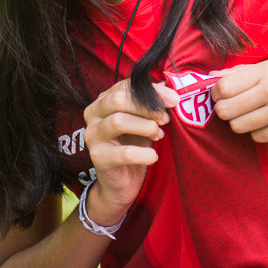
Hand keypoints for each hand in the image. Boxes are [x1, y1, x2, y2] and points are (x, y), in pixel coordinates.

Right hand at [83, 79, 178, 223]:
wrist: (122, 182)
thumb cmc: (134, 145)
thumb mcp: (145, 121)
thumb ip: (154, 105)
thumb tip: (173, 94)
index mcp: (104, 100)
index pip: (127, 86)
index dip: (153, 91)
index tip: (174, 100)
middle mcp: (93, 114)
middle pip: (118, 99)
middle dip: (147, 107)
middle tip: (165, 119)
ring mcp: (93, 136)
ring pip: (118, 121)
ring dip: (146, 127)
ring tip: (158, 135)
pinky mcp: (98, 158)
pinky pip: (124, 153)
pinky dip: (144, 154)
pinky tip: (153, 156)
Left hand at [211, 59, 267, 142]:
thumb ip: (244, 72)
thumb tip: (212, 77)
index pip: (223, 86)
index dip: (217, 94)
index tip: (223, 95)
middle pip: (226, 109)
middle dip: (225, 111)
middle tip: (236, 108)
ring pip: (238, 126)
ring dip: (242, 123)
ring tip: (255, 116)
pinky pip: (258, 138)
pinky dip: (260, 133)